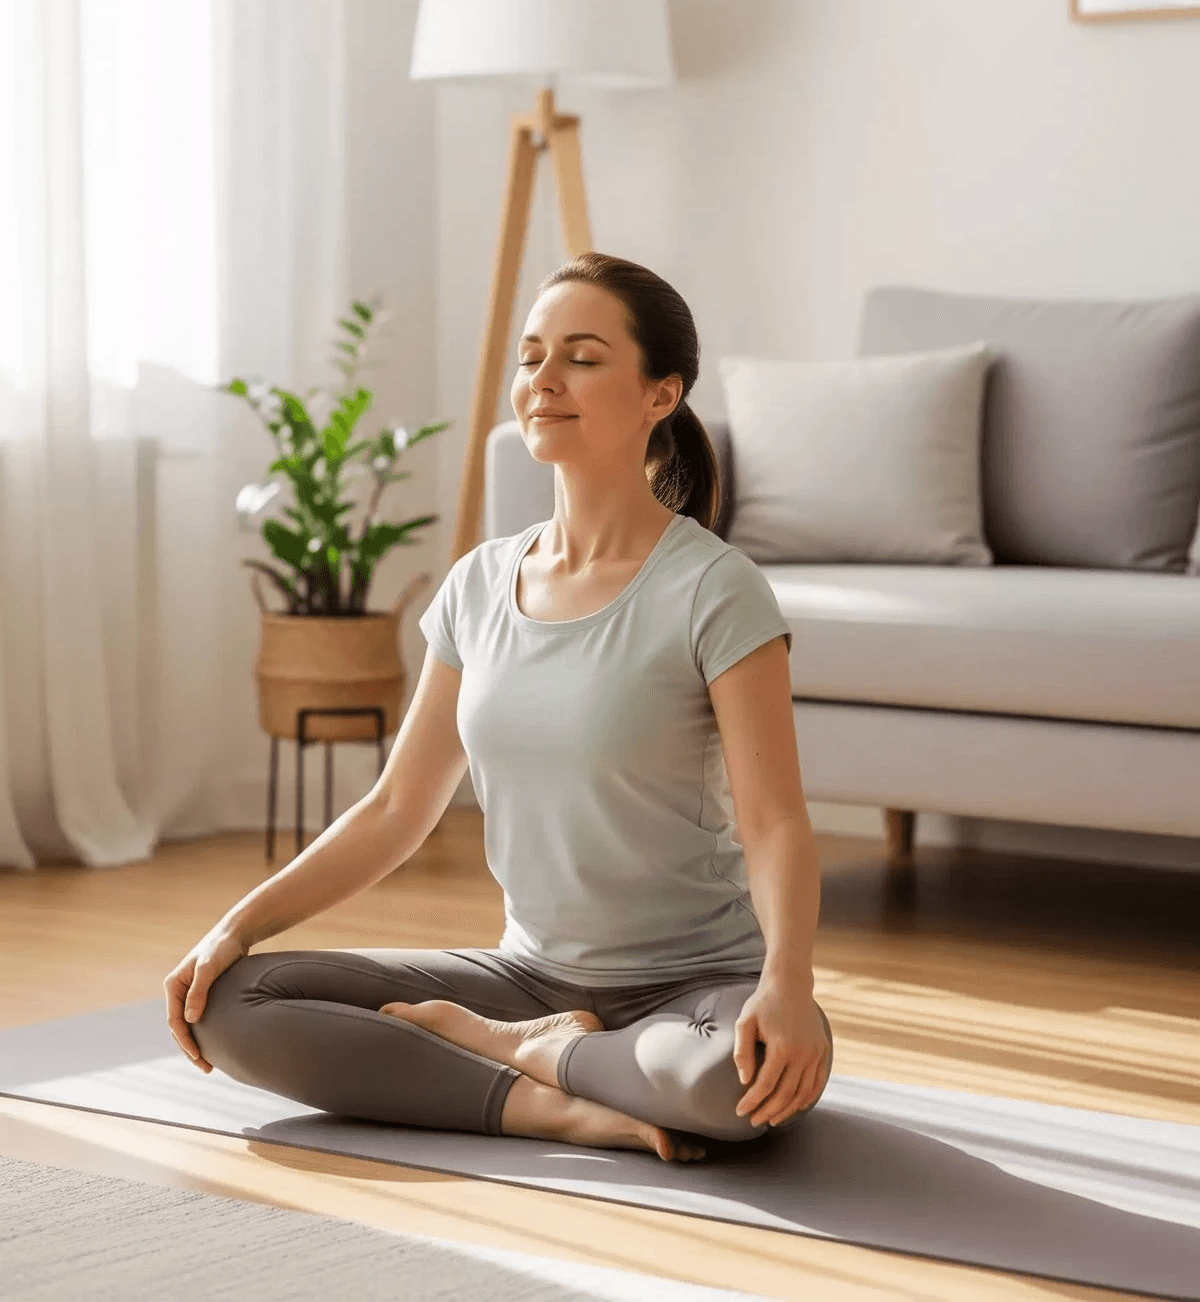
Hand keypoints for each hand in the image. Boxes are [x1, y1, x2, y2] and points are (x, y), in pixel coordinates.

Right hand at [163, 927, 247, 1072]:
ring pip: (188, 1025)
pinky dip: (204, 1033)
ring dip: (196, 1044)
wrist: (235, 934)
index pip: (174, 1021)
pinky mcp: (202, 993)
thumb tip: (190, 1019)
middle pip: (178, 1027)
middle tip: (205, 1067)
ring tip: (208, 1064)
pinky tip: (215, 1044)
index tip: (197, 1057)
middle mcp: (177, 990)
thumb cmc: (222, 948)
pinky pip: (198, 1018)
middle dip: (189, 1049)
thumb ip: (199, 991)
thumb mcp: (209, 968)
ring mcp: (189, 992)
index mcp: (173, 985)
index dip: (185, 1041)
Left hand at [731, 977, 828, 1127]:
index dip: (752, 1102)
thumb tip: (745, 1081)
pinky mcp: (823, 1051)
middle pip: (785, 1094)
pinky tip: (794, 1106)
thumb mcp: (745, 1022)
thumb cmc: (763, 1003)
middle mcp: (802, 1054)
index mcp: (782, 1047)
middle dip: (767, 1111)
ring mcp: (816, 1053)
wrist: (790, 984)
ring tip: (771, 1119)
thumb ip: (743, 1052)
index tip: (740, 1111)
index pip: (765, 1085)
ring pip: (803, 1093)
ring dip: (787, 1110)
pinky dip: (807, 1098)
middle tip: (753, 1121)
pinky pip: (818, 1083)